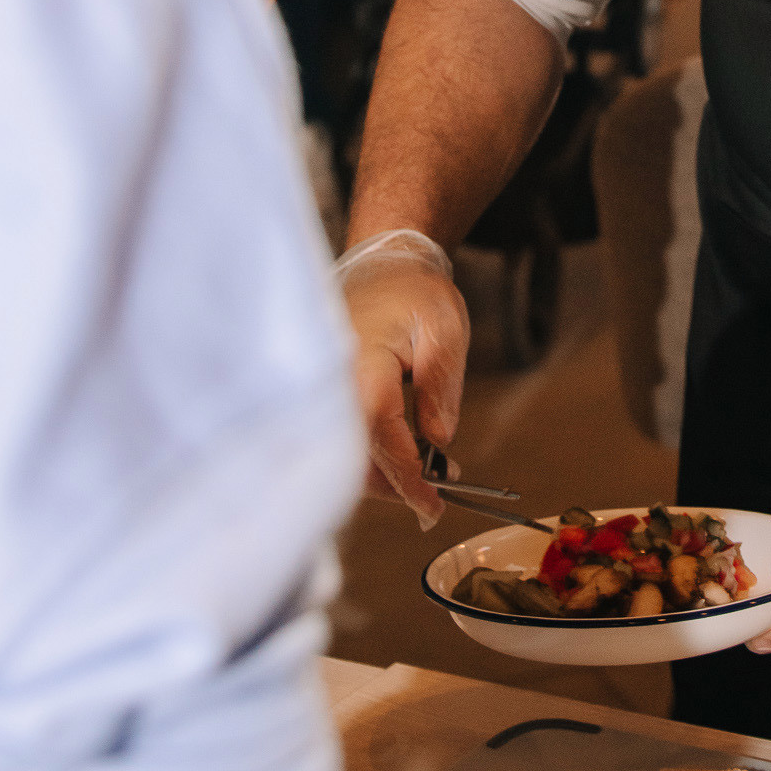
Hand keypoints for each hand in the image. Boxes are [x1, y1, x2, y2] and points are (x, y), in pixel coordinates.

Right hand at [338, 239, 468, 518]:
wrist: (381, 264)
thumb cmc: (415, 292)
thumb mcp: (445, 331)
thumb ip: (441, 387)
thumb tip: (438, 442)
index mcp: (362, 364)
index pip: (381, 435)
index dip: (406, 478)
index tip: (431, 506)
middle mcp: (333, 383)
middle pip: (356, 455)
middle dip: (395, 486)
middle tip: (434, 502)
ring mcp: (325, 390)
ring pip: (347, 453)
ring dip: (383, 475)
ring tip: (427, 479)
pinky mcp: (326, 396)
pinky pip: (344, 438)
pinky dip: (371, 456)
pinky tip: (402, 458)